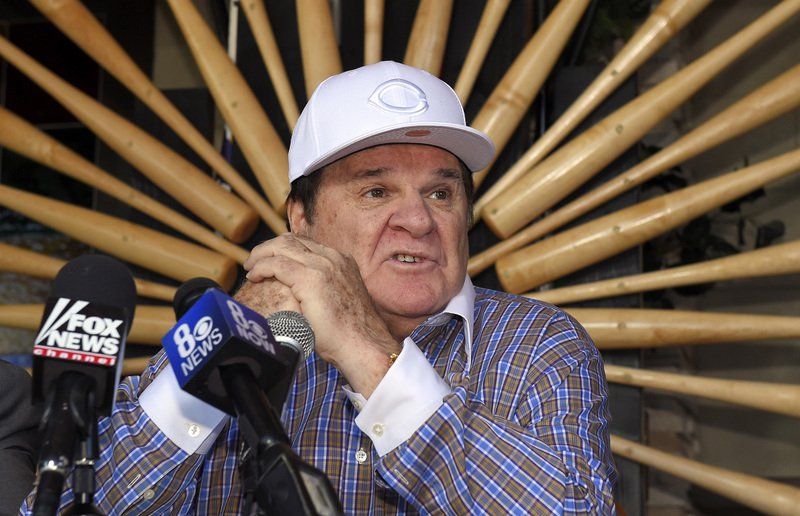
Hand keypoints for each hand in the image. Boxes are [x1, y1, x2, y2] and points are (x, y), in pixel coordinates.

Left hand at [243, 234, 400, 395]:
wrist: (363, 344)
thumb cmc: (350, 334)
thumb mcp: (338, 301)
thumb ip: (323, 290)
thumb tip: (305, 296)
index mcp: (342, 261)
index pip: (306, 244)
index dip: (284, 249)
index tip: (270, 260)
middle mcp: (333, 258)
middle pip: (292, 240)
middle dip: (269, 248)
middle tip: (254, 262)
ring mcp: (322, 265)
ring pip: (281, 247)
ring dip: (261, 255)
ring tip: (250, 268)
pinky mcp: (309, 278)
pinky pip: (276, 264)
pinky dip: (261, 267)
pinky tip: (253, 276)